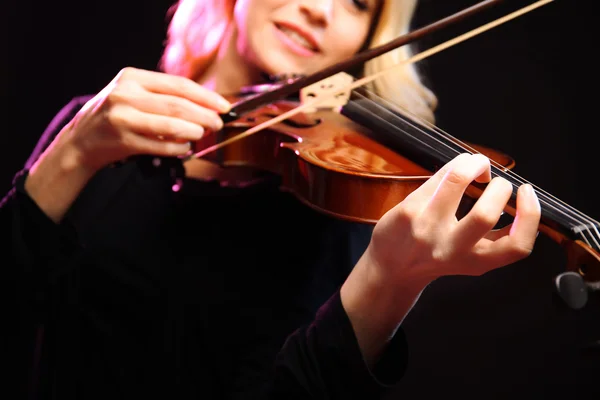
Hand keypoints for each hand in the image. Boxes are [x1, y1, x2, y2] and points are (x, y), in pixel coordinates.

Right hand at [59, 67, 230, 171]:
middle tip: (218, 123)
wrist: (80, 140)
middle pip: (177, 104)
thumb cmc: (114, 116)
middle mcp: (126, 94)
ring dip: (193, 130)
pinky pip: (160, 145)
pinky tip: (185, 148)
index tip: (224, 106)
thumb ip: (163, 96)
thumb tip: (205, 105)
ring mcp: (123, 117)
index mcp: (132, 77)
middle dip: (204, 115)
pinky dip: (177, 147)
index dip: (205, 96)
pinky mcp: (122, 140)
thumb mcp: (133, 94)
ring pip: (170, 123)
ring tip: (203, 134)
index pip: (178, 84)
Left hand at [367, 152, 540, 284]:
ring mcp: (427, 228)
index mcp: (476, 261)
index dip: (531, 215)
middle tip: (496, 181)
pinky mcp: (409, 211)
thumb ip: (493, 236)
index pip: (517, 246)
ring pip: (456, 183)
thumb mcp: (470, 256)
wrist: (391, 267)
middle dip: (499, 187)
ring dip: (474, 164)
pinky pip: (437, 177)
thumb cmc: (434, 254)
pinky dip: (453, 166)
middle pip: (486, 215)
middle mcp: (452, 248)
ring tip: (477, 164)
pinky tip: (454, 169)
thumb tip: (521, 199)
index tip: (526, 193)